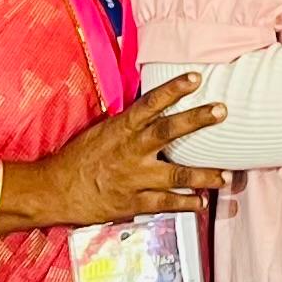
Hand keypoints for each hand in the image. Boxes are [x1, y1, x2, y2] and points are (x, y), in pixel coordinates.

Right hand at [22, 73, 230, 226]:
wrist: (55, 190)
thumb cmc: (78, 158)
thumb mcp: (101, 132)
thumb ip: (128, 124)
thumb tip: (153, 111)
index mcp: (121, 128)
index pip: (150, 103)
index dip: (173, 89)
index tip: (195, 78)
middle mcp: (131, 150)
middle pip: (169, 131)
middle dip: (197, 120)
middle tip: (221, 111)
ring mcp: (134, 177)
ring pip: (176, 174)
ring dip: (203, 175)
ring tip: (226, 176)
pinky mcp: (133, 201)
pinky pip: (165, 203)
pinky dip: (185, 204)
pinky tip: (201, 203)